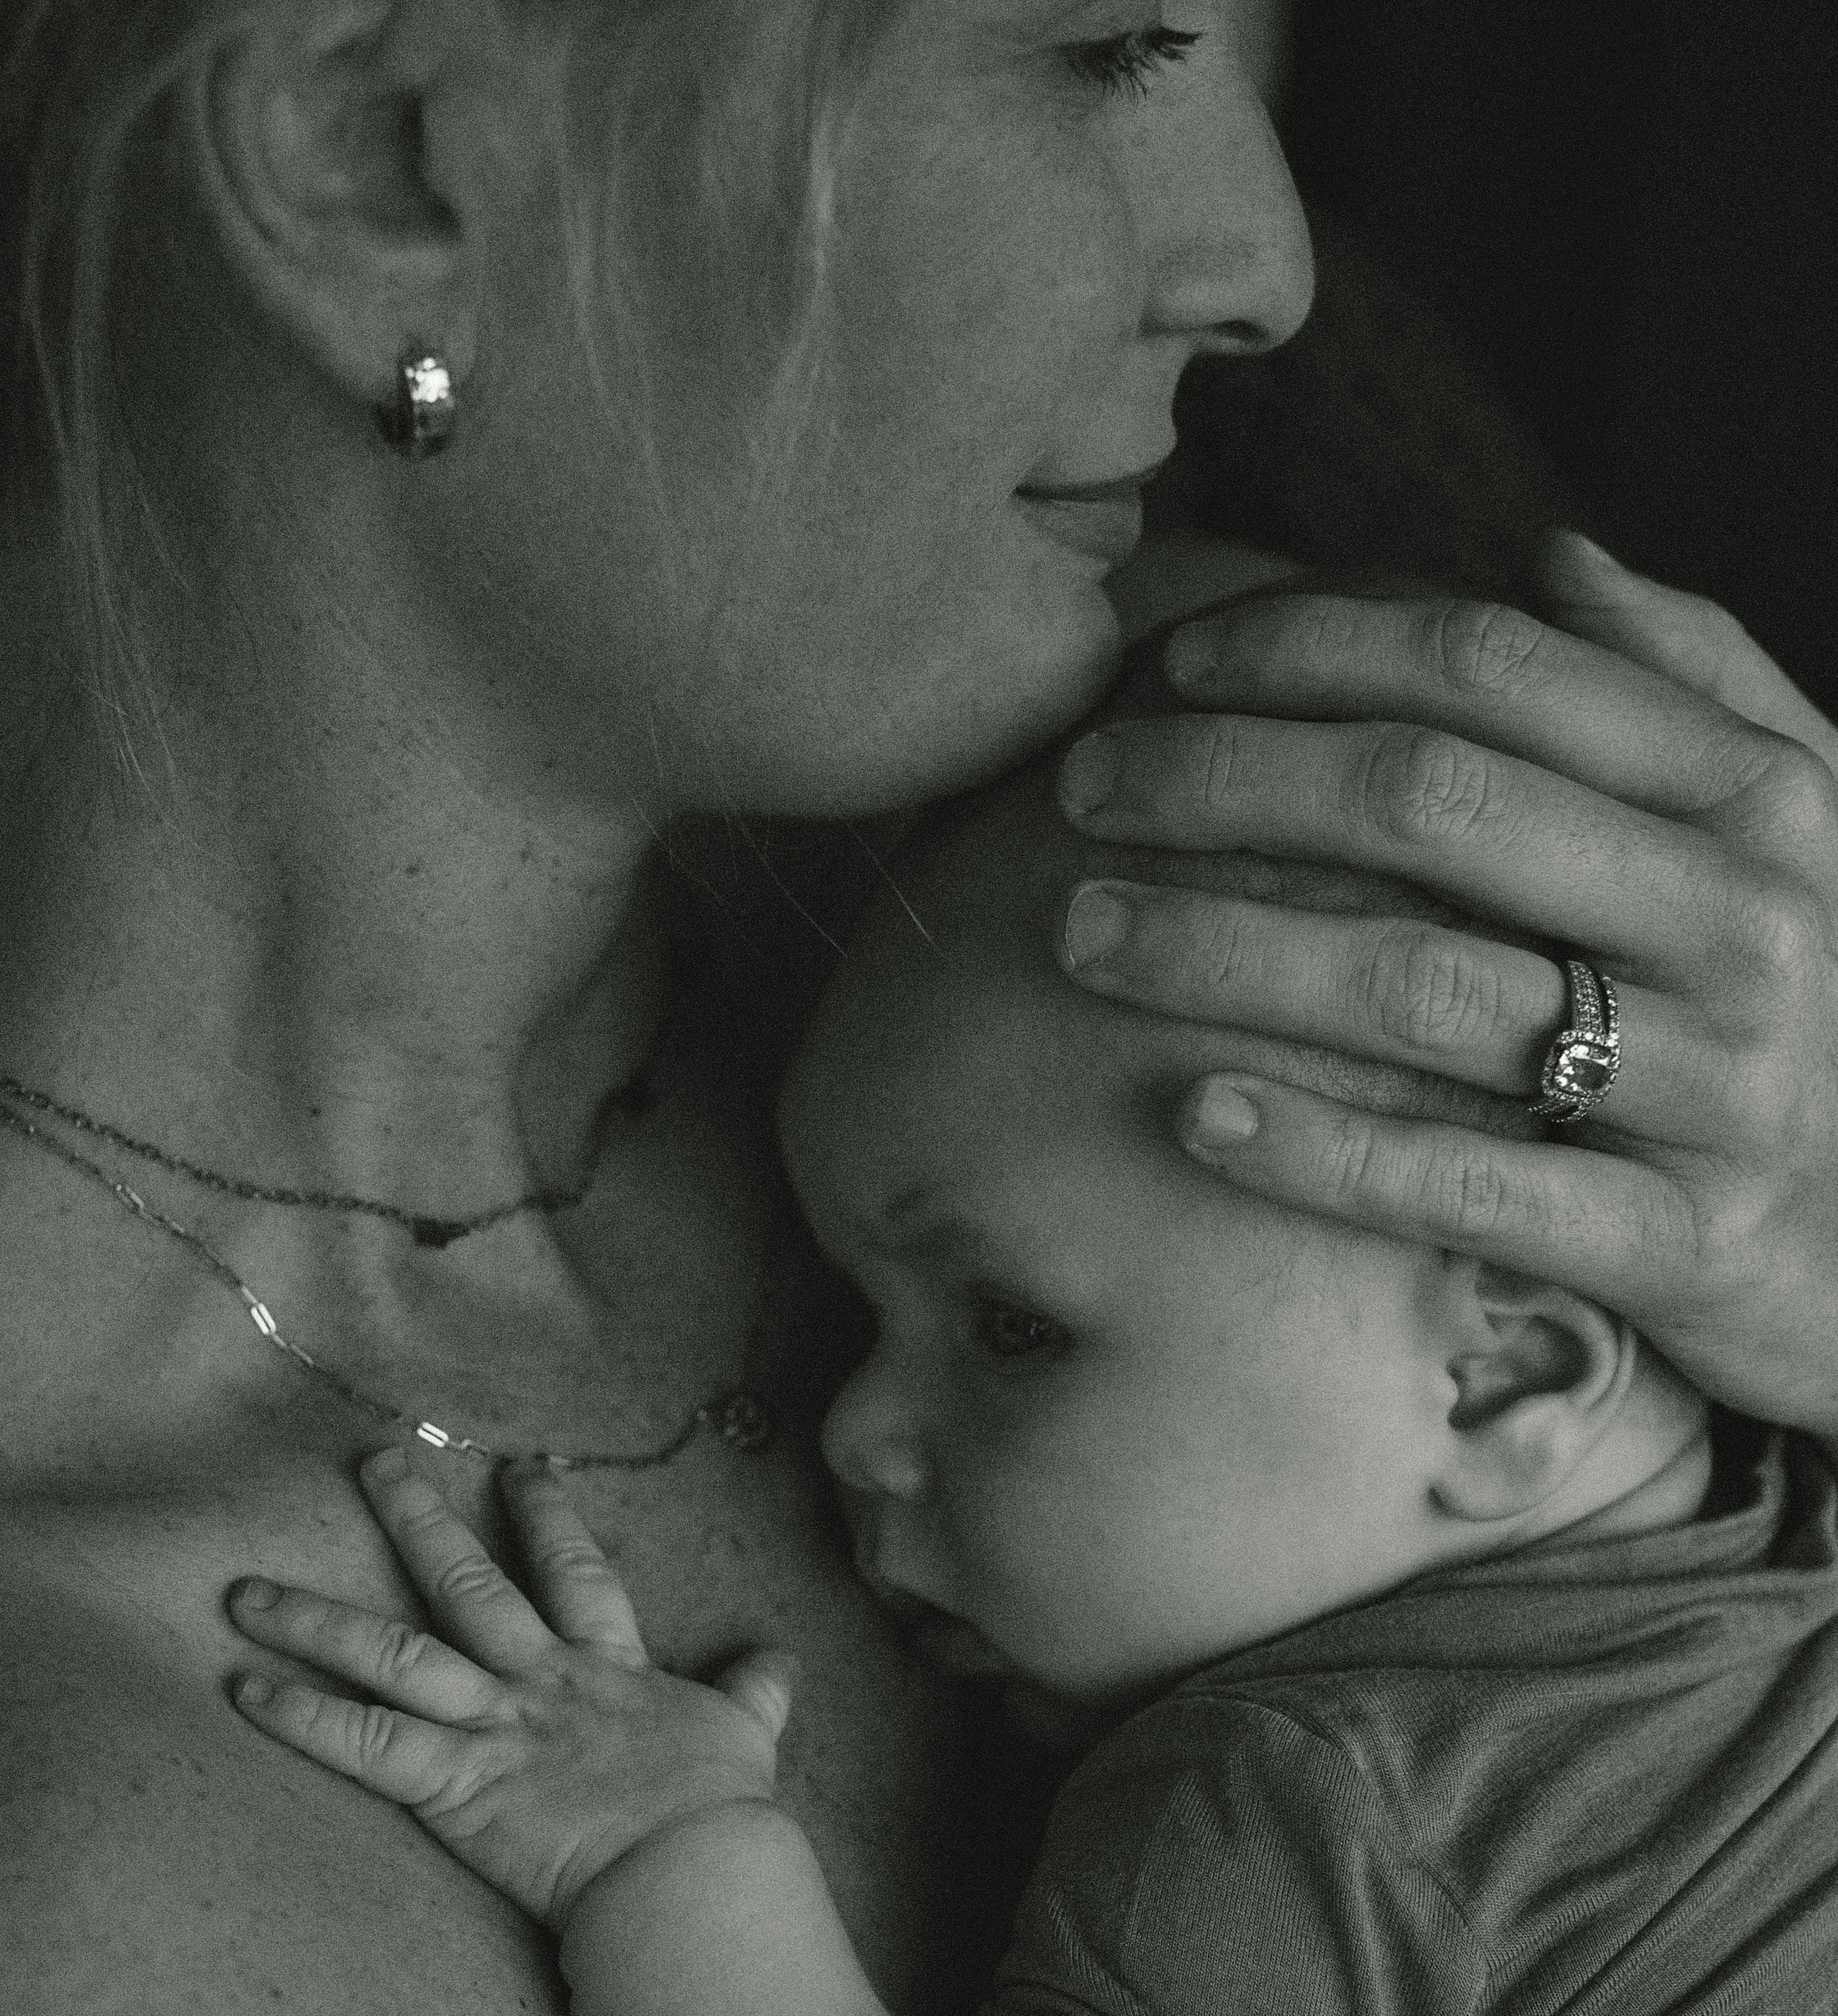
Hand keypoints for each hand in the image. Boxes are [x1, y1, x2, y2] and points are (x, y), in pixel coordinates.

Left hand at [227, 1449, 793, 1927]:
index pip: (572, 1569)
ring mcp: (492, 1725)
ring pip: (394, 1654)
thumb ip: (756, 1688)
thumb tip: (780, 1659)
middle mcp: (539, 1678)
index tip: (517, 1466)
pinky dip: (305, 1719)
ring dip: (316, 1620)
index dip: (545, 1515)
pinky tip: (249, 1690)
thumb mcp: (746, 1731)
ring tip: (248, 1591)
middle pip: (468, 1583)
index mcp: (606, 1662)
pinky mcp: (455, 1784)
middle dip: (417, 1519)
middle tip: (374, 1461)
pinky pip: (367, 1746)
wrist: (689, 1865)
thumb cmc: (716, 1804)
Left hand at [1058, 534, 1837, 1435]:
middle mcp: (1740, 914)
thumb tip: (1555, 553)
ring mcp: (1720, 1082)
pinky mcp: (1685, 1240)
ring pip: (1426, 988)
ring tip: (1082, 935)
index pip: (1493, 668)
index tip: (1173, 663)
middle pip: (1430, 802)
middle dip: (1227, 778)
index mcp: (1752, 791)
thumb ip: (1693, 679)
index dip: (1312, 645)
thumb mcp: (1805, 822)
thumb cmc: (1827, 998)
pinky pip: (1471, 1184)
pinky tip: (1195, 1115)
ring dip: (1226, 949)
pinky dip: (1323, 1149)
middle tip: (1080, 787)